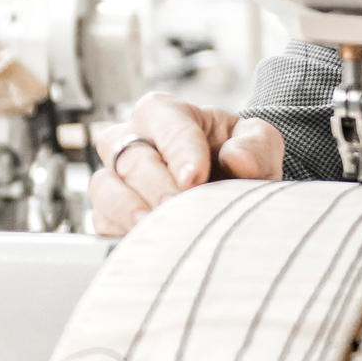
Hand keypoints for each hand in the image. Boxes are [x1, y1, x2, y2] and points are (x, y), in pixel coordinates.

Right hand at [87, 93, 282, 236]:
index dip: (180, 150)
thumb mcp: (259, 145)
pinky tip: (146, 246)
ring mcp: (114, 178)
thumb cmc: (238, 161)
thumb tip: (236, 159)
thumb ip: (255, 145)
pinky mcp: (107, 215)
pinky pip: (102, 224)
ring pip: (105, 188)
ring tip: (155, 229)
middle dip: (156, 184)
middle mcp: (130, 140)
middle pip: (131, 157)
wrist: (227, 195)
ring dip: (129, 210)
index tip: (195, 178)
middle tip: (177, 207)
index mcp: (166, 114)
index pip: (165, 122)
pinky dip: (120, 235)